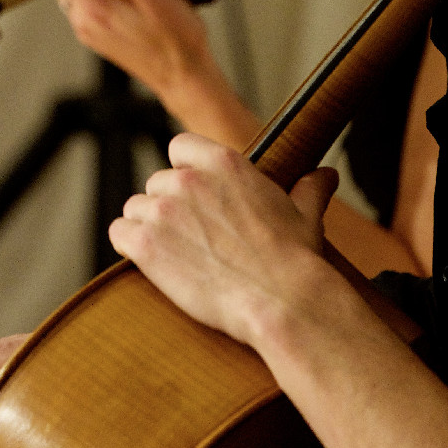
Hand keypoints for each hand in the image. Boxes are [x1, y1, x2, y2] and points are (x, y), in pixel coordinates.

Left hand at [109, 132, 338, 347]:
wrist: (280, 300)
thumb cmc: (294, 258)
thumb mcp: (306, 213)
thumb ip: (309, 188)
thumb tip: (327, 175)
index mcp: (222, 161)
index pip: (179, 147)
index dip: (184, 171)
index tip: (194, 197)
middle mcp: (187, 179)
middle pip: (156, 183)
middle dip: (168, 207)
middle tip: (190, 237)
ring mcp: (163, 210)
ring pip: (135, 208)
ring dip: (147, 227)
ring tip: (174, 254)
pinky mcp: (146, 244)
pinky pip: (119, 233)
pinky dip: (129, 246)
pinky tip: (150, 262)